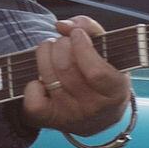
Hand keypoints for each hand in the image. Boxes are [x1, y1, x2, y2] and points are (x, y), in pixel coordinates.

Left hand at [21, 15, 130, 135]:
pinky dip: (33, 85)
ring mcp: (71, 117)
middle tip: (64, 41)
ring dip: (45, 54)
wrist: (100, 116)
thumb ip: (89, 28)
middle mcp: (94, 108)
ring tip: (52, 50)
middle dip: (60, 44)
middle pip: (66, 68)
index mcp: (115, 92)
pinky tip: (44, 80)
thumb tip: (62, 26)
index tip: (77, 35)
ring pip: (48, 78)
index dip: (81, 46)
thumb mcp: (107, 50)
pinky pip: (33, 101)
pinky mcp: (51, 121)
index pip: (94, 71)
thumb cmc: (104, 74)